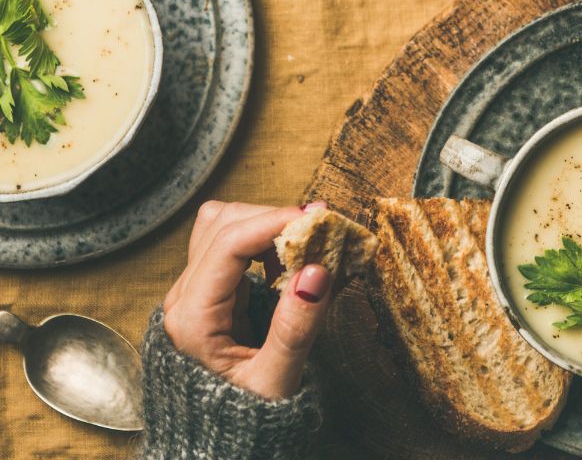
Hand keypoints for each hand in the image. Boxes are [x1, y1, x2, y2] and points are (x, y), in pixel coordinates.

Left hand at [163, 200, 332, 399]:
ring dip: (267, 225)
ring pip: (224, 226)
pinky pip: (233, 244)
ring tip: (305, 248)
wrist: (216, 440)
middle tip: (321, 231)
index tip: (318, 218)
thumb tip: (318, 271)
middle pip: (223, 223)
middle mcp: (185, 297)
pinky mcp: (210, 290)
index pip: (229, 242)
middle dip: (274, 218)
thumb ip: (295, 328)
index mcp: (193, 317)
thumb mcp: (275, 381)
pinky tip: (289, 261)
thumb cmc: (243, 417)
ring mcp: (194, 290)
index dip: (275, 221)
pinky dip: (264, 239)